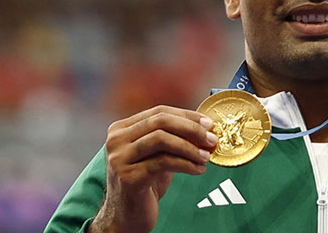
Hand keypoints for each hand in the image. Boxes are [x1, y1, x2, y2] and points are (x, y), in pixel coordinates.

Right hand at [89, 105, 216, 232]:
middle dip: (191, 128)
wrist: (127, 215)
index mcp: (121, 128)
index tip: (209, 124)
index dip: (187, 116)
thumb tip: (206, 126)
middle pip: (160, 121)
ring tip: (206, 157)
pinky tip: (198, 170)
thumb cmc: (145, 182)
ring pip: (161, 139)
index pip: (160, 112)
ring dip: (190, 147)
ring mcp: (119, 158)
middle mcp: (116, 140)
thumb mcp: (156, 154)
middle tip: (212, 139)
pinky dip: (186, 164)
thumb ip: (172, 137)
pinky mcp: (128, 176)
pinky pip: (163, 162)